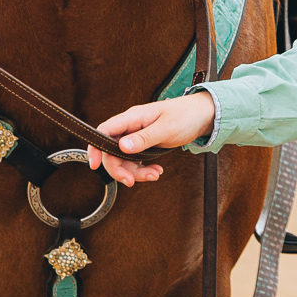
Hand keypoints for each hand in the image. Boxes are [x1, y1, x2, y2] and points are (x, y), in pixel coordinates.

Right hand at [86, 92, 216, 186]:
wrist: (202, 116)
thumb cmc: (185, 115)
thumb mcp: (166, 128)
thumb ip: (144, 138)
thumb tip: (121, 146)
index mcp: (132, 117)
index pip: (104, 130)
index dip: (96, 148)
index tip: (95, 165)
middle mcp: (131, 127)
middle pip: (111, 150)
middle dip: (119, 169)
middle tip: (131, 181)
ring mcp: (137, 136)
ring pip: (124, 159)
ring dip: (135, 172)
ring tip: (153, 176)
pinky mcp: (144, 145)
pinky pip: (136, 161)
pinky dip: (143, 170)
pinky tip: (156, 172)